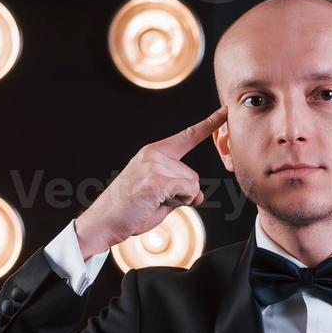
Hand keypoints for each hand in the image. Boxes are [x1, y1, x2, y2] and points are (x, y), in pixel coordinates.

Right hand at [74, 104, 227, 259]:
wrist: (106, 221)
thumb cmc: (132, 210)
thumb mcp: (160, 195)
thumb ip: (180, 189)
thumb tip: (199, 194)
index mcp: (154, 153)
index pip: (187, 136)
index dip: (208, 124)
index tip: (225, 111)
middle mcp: (154, 155)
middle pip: (194, 176)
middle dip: (183, 195)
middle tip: (157, 200)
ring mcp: (153, 165)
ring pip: (192, 184)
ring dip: (180, 200)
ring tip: (154, 202)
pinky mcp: (155, 180)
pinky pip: (187, 191)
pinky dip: (179, 202)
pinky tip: (155, 202)